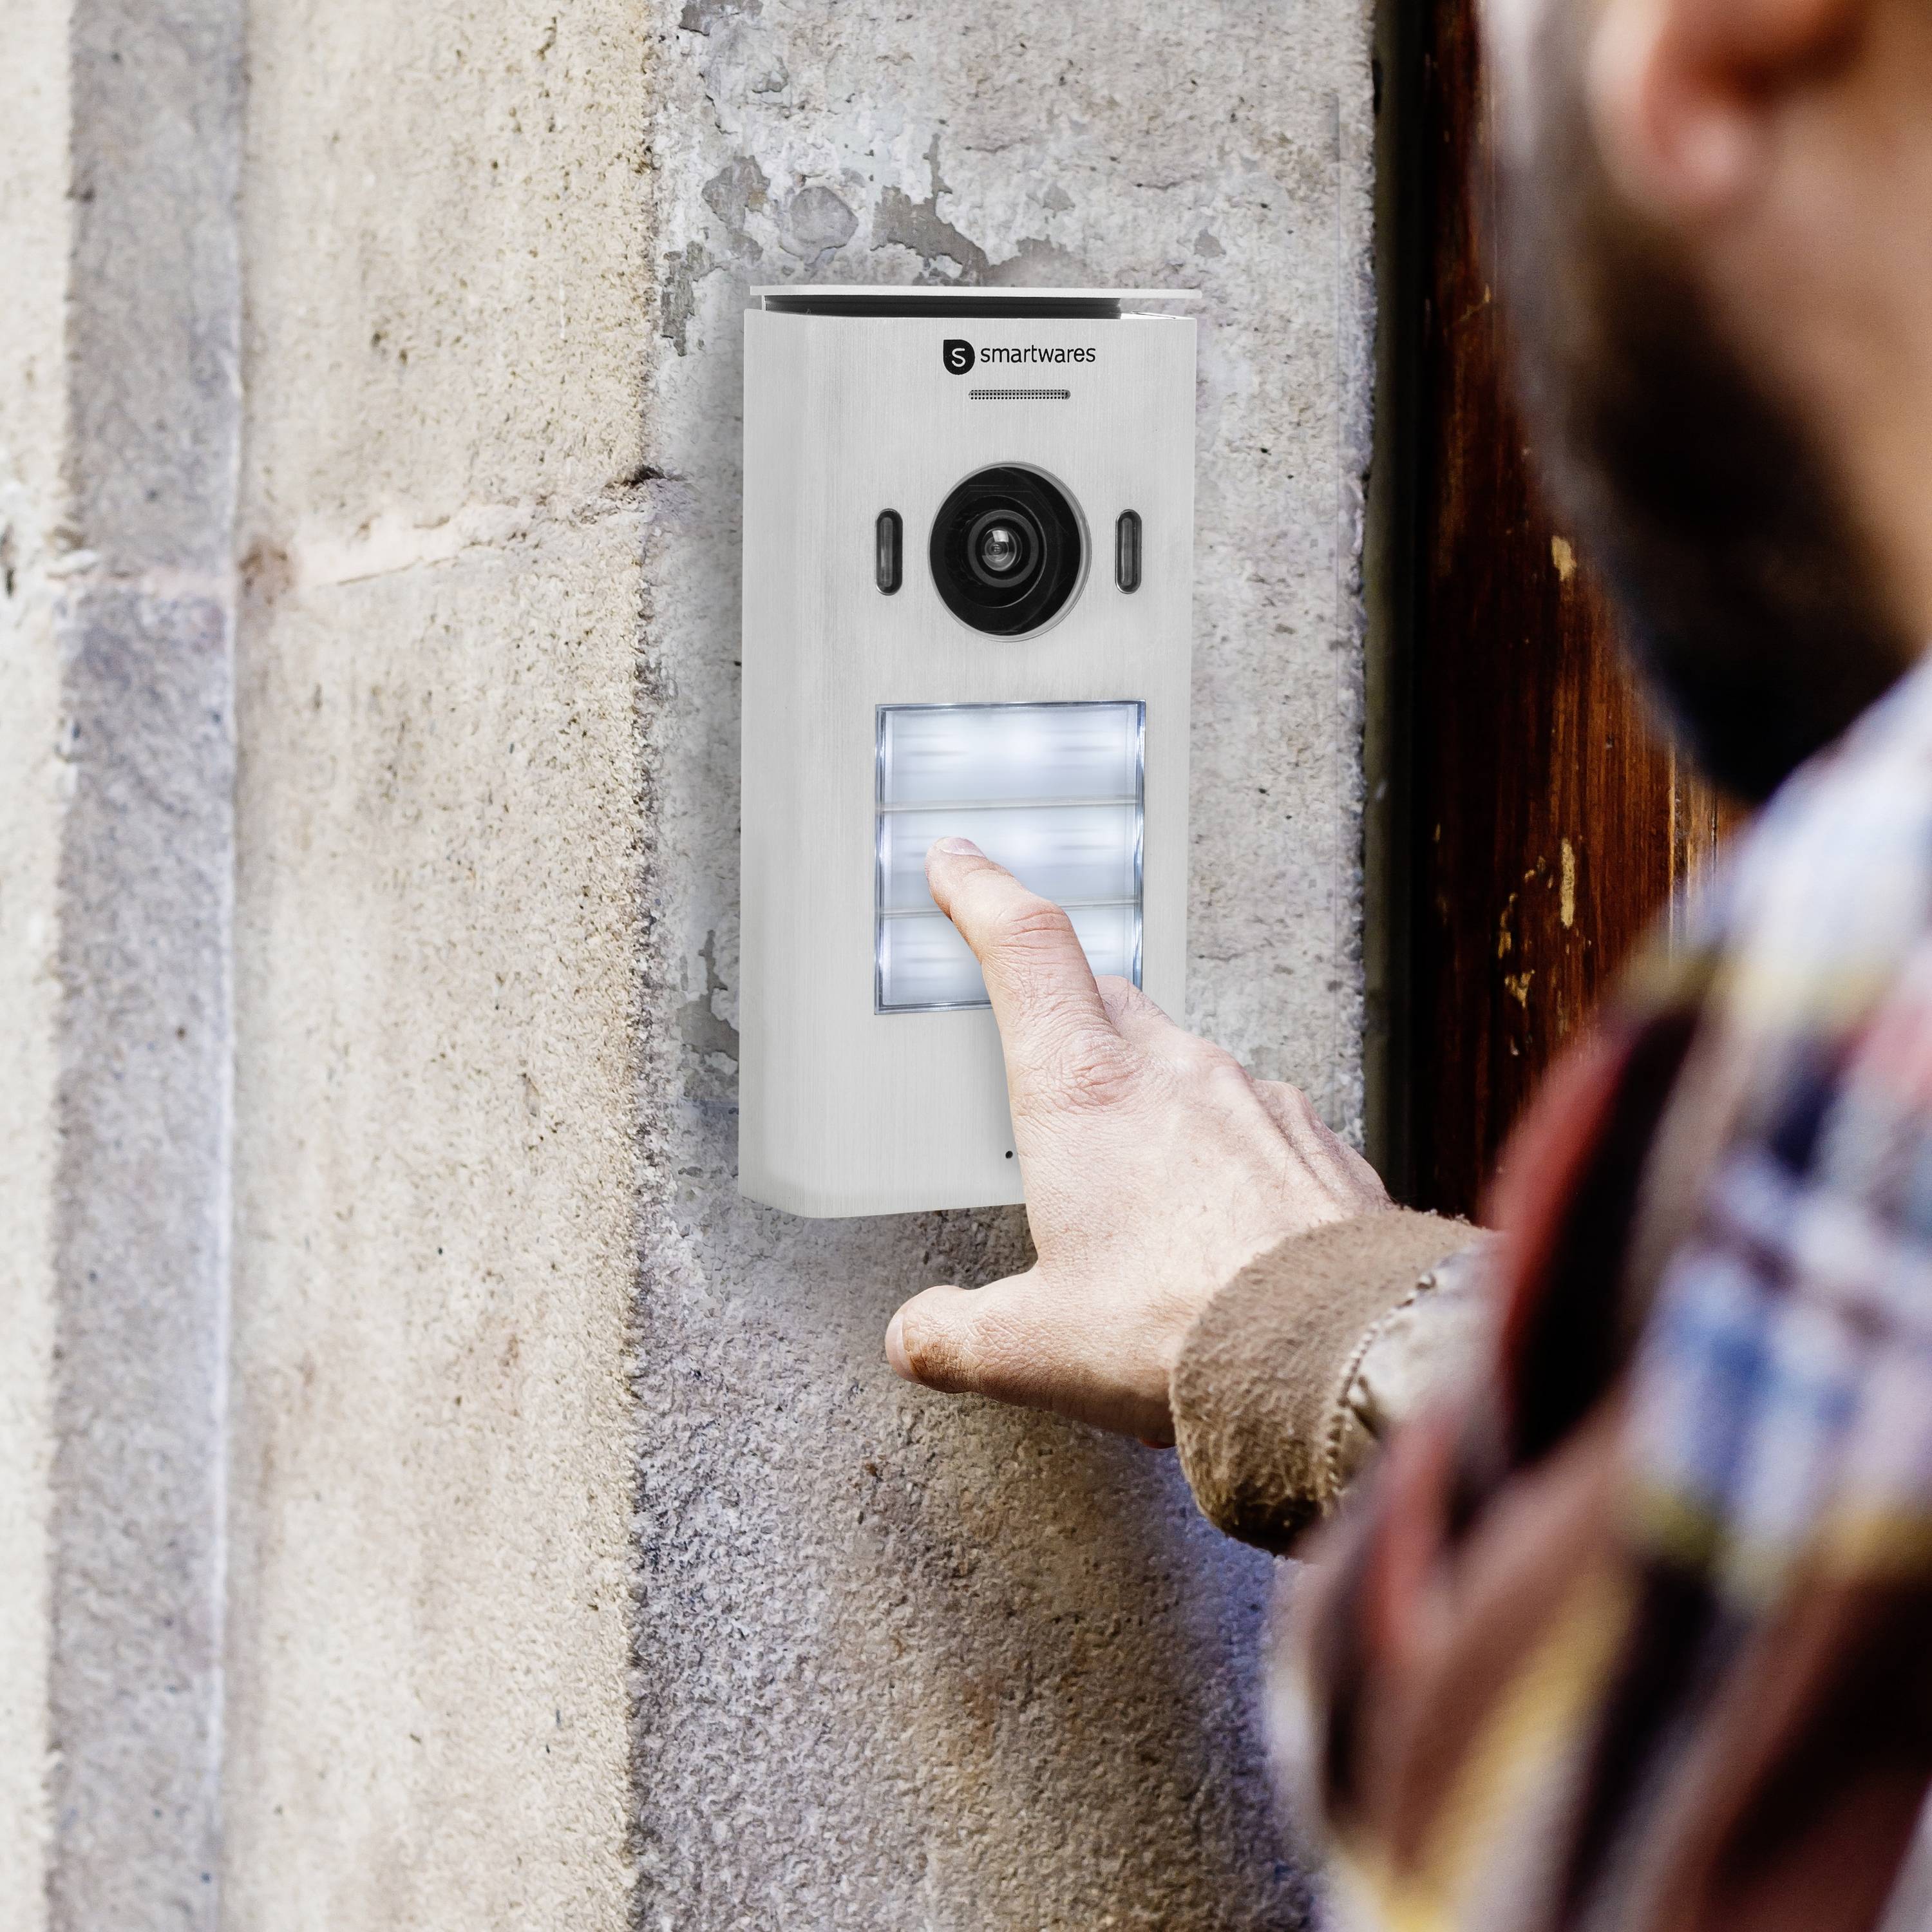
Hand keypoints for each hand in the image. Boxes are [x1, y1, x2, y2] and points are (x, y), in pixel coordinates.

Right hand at [884, 838, 1389, 1442]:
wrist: (1343, 1355)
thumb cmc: (1186, 1330)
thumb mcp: (1033, 1346)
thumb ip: (955, 1335)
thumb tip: (916, 1336)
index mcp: (1084, 1090)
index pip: (1026, 947)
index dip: (984, 893)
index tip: (959, 865)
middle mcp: (1175, 1072)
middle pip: (1103, 997)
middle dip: (1063, 1010)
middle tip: (1038, 1049)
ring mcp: (1258, 1102)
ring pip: (1184, 1060)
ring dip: (1147, 1095)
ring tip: (1131, 1178)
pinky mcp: (1318, 1146)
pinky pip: (1256, 1122)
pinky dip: (1223, 1151)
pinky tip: (1219, 1222)